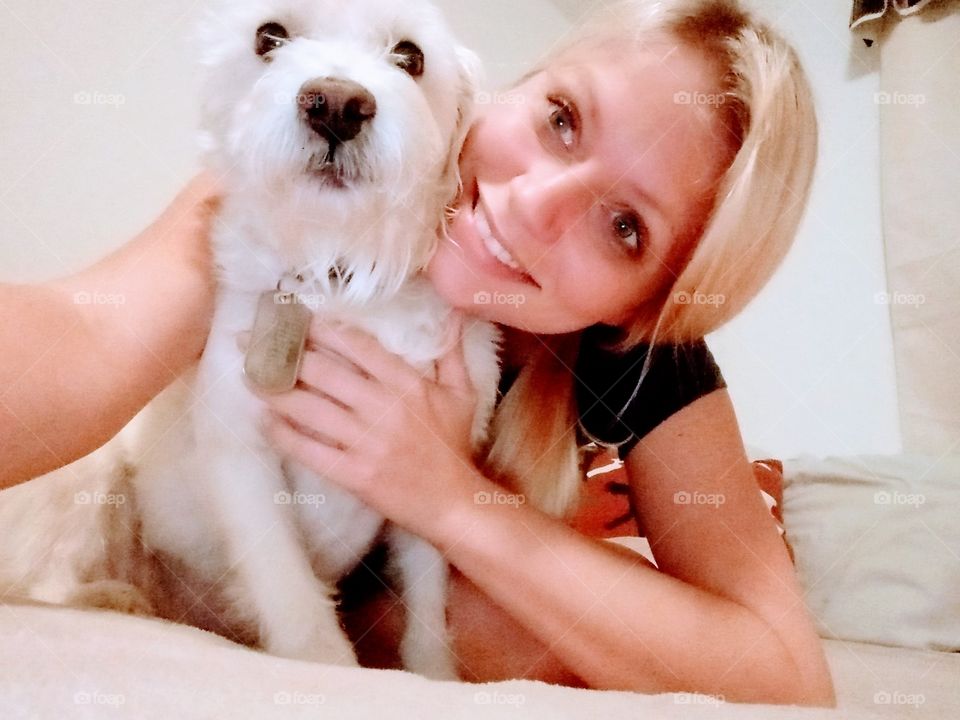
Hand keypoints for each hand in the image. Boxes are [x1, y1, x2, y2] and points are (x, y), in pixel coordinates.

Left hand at [257, 312, 482, 538]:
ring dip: (273, 390)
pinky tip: (264, 421)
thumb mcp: (462, 394)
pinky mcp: (354, 475)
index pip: (356, 346)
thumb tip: (453, 312)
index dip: (320, 329)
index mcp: (408, 384)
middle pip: (323, 371)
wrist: (452, 504)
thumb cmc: (454, 446)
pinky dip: (283, 435)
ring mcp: (367, 443)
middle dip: (283, 353)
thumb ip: (453, 351)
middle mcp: (384, 409)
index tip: (294, 318)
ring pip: (309, 409)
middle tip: (252, 340)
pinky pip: (309, 450)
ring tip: (247, 376)